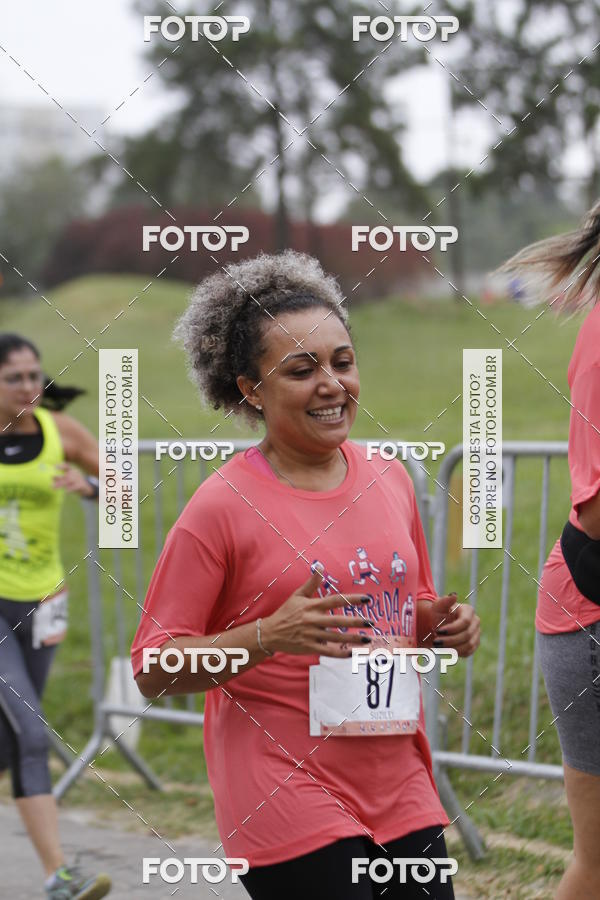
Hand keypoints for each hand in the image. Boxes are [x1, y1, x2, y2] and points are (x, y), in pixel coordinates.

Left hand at [52, 463, 94, 497]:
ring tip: (53, 487)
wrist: (86, 487)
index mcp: (72, 470)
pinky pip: (75, 487)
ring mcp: (78, 479)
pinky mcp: (80, 485)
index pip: (67, 466)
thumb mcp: (68, 477)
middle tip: (51, 478)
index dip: (61, 466)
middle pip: (65, 476)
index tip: (55, 467)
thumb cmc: (74, 481)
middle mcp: (74, 474)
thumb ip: (60, 478)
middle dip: (58, 478)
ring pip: (68, 481)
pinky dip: (70, 489)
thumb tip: (51, 477)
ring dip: (60, 484)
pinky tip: (66, 491)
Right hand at [260, 568, 374, 657]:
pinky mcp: (309, 648)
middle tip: (371, 622)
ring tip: (367, 639)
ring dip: (352, 639)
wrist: (270, 632)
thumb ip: (311, 583)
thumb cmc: (286, 612)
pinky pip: (328, 651)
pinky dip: (340, 653)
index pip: (335, 600)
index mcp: (312, 606)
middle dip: (355, 622)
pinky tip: (352, 654)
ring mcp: (311, 635)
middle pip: (338, 621)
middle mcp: (313, 620)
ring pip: (335, 638)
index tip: (367, 599)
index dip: (351, 599)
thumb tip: (320, 566)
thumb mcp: (297, 595)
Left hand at [429, 595, 479, 657]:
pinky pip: (468, 652)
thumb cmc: (438, 614)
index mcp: (468, 611)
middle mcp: (475, 622)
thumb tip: (454, 595)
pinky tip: (445, 650)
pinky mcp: (474, 644)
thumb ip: (445, 601)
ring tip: (439, 647)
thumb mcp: (438, 606)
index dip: (452, 628)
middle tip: (436, 642)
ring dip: (452, 648)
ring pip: (468, 645)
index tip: (438, 631)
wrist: (438, 625)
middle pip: (467, 635)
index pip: (465, 622)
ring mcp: (476, 634)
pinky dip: (456, 652)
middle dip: (450, 640)